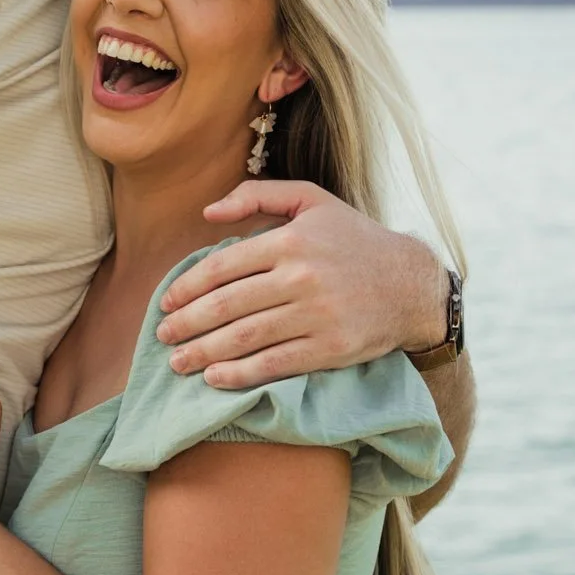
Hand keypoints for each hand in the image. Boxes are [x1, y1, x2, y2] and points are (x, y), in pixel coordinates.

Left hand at [155, 181, 446, 388]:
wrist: (411, 283)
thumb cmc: (353, 239)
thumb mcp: (311, 201)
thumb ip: (258, 196)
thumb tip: (208, 212)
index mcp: (290, 240)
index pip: (223, 266)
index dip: (187, 287)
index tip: (166, 302)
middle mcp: (301, 276)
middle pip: (228, 305)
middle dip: (187, 324)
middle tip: (163, 336)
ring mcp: (317, 314)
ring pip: (246, 337)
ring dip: (204, 352)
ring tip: (178, 362)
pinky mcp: (331, 348)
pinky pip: (276, 364)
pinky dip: (240, 374)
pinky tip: (215, 378)